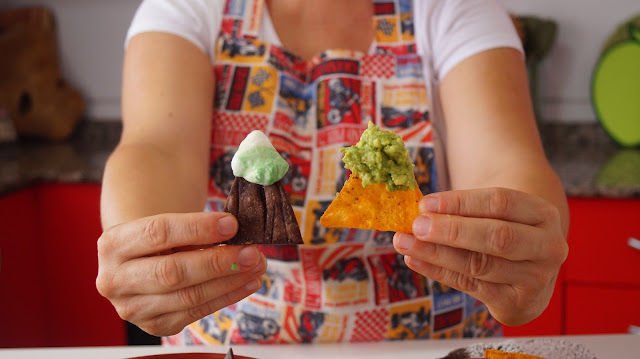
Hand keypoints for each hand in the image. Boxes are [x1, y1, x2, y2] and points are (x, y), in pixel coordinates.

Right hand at [96, 212, 266, 335]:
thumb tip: (237, 232)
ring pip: (188, 296)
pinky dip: (226, 297)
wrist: (140, 262)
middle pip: (172, 272)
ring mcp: (133, 308)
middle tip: (251, 252)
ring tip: (257, 266)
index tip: (232, 223)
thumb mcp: (167, 224)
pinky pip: (196, 312)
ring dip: (229, 281)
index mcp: (114, 244)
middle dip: (218, 262)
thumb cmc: (159, 239)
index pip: (158, 233)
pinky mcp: (154, 325)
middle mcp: (115, 279)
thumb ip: (195, 228)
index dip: (198, 228)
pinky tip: (247, 282)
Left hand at [393, 187, 567, 325]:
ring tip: (405, 243)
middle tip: (416, 225)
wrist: (531, 269)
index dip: (460, 203)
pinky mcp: (517, 302)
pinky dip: (438, 271)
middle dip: (452, 231)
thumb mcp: (497, 213)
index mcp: (543, 214)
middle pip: (497, 237)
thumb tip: (418, 211)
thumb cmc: (505, 228)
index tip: (425, 204)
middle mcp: (547, 246)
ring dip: (436, 253)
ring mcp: (535, 278)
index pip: (500, 202)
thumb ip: (464, 210)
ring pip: (479, 264)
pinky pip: (470, 285)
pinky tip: (415, 260)